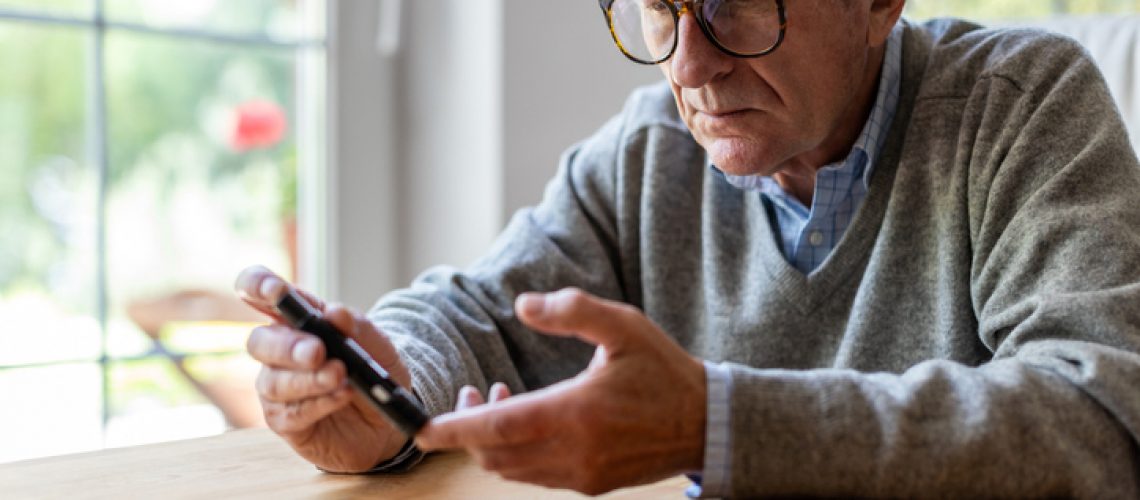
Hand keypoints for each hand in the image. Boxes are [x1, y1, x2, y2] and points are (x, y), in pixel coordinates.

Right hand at [235, 265, 410, 472]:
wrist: (389, 417)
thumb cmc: (375, 370)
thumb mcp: (377, 344)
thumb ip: (357, 326)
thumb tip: (334, 313)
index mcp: (296, 320)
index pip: (260, 293)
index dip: (257, 285)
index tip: (274, 290)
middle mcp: (279, 352)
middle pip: (260, 342)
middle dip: (288, 346)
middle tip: (317, 351)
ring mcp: (277, 389)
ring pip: (274, 382)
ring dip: (309, 379)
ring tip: (340, 376)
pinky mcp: (285, 422)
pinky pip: (290, 414)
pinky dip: (318, 403)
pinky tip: (341, 396)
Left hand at [415, 288, 706, 494]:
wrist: (707, 422)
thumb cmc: (663, 370)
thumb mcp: (624, 326)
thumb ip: (572, 311)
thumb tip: (523, 305)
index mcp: (576, 412)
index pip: (498, 428)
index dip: (454, 429)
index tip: (422, 429)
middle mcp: (574, 451)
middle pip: (495, 455)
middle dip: (470, 430)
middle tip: (475, 393)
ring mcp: (582, 473)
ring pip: (512, 470)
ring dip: (494, 442)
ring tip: (502, 402)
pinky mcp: (591, 484)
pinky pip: (537, 476)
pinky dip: (519, 454)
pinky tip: (532, 423)